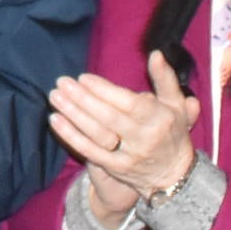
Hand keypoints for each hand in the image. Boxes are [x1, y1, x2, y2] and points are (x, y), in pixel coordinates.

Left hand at [47, 51, 201, 229]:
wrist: (173, 175)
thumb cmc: (171, 132)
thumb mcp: (175, 105)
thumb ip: (165, 79)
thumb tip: (155, 54)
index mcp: (160, 119)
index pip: (129, 103)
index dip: (104, 91)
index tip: (84, 78)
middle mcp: (145, 138)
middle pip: (109, 117)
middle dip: (83, 99)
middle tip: (62, 82)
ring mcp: (129, 156)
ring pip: (97, 134)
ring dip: (73, 114)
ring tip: (55, 96)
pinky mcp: (115, 169)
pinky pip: (90, 151)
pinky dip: (71, 136)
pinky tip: (56, 120)